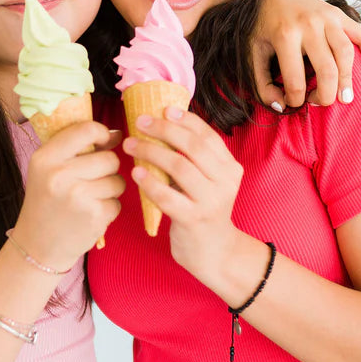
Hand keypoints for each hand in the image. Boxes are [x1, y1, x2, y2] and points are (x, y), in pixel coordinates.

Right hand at [15, 122, 124, 270]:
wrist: (37, 246)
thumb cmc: (46, 201)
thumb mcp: (47, 168)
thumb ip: (76, 147)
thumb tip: (116, 134)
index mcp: (46, 157)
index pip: (87, 129)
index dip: (102, 133)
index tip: (103, 142)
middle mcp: (60, 175)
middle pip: (109, 158)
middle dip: (108, 169)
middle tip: (91, 180)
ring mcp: (78, 196)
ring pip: (118, 180)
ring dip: (110, 189)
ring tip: (89, 198)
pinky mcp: (94, 216)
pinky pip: (117, 203)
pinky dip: (108, 209)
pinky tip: (90, 215)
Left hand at [123, 107, 240, 284]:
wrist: (214, 251)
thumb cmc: (202, 209)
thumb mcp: (208, 181)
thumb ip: (193, 157)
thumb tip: (163, 122)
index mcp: (230, 167)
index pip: (207, 135)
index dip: (185, 120)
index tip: (163, 110)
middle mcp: (225, 182)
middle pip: (193, 147)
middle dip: (164, 130)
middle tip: (139, 123)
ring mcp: (210, 201)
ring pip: (179, 167)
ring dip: (151, 152)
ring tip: (130, 144)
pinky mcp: (193, 219)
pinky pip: (167, 196)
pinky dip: (149, 182)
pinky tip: (135, 172)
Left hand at [253, 0, 360, 108]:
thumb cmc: (262, 27)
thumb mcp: (252, 53)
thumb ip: (262, 83)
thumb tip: (281, 107)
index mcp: (284, 36)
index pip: (295, 80)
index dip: (295, 99)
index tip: (294, 102)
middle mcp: (309, 25)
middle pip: (326, 69)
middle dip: (326, 95)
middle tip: (321, 103)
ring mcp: (328, 18)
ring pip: (346, 54)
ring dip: (347, 80)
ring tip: (344, 98)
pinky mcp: (340, 15)